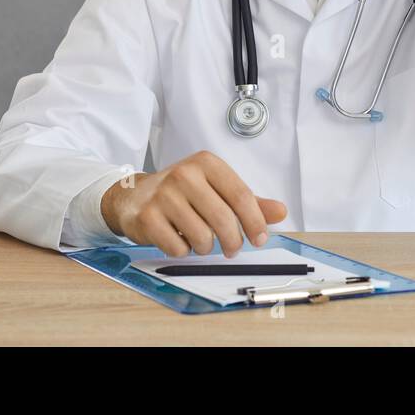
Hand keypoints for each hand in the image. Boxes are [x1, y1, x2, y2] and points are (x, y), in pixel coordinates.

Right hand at [101, 150, 287, 257]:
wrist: (134, 196)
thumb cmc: (182, 193)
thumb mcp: (216, 189)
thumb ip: (249, 202)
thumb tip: (280, 212)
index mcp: (206, 163)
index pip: (242, 196)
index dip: (255, 222)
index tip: (260, 239)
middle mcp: (184, 174)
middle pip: (224, 219)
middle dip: (233, 242)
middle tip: (233, 249)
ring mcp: (163, 195)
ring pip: (202, 237)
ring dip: (206, 247)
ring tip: (200, 239)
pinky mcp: (147, 217)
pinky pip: (178, 248)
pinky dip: (183, 251)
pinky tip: (178, 239)